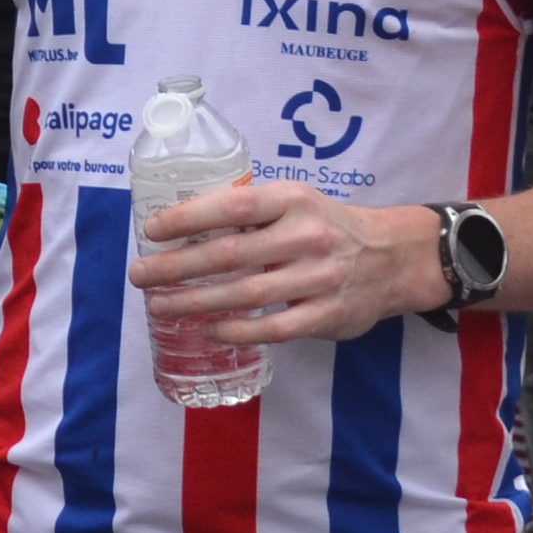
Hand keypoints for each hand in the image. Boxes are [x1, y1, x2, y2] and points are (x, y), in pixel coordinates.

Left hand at [127, 177, 426, 344]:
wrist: (393, 257)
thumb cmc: (328, 226)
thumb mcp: (296, 203)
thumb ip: (252, 213)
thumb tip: (183, 225)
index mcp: (293, 200)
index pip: (234, 206)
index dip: (189, 218)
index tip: (152, 230)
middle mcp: (306, 236)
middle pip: (230, 254)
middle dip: (177, 267)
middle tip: (139, 276)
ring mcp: (318, 278)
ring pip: (245, 294)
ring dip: (196, 302)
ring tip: (160, 305)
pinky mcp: (328, 314)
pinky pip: (273, 328)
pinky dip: (237, 332)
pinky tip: (208, 331)